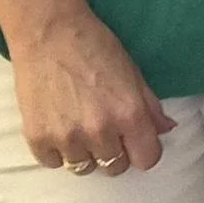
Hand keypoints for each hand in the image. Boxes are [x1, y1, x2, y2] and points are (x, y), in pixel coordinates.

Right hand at [12, 6, 174, 174]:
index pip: (147, 159)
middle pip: (116, 167)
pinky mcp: (37, 138)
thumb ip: (151, 107)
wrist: (49, 34)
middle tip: (106, 130)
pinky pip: (54, 162)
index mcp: (129, 114)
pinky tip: (60, 127)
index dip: (144, 151)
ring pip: (84, 168)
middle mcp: (100, 131)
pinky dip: (58, 151)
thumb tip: (166, 130)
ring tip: (80, 126)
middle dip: (115, 152)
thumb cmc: (96, 48)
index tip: (136, 142)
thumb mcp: (134, 73)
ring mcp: (66, 137)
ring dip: (86, 152)